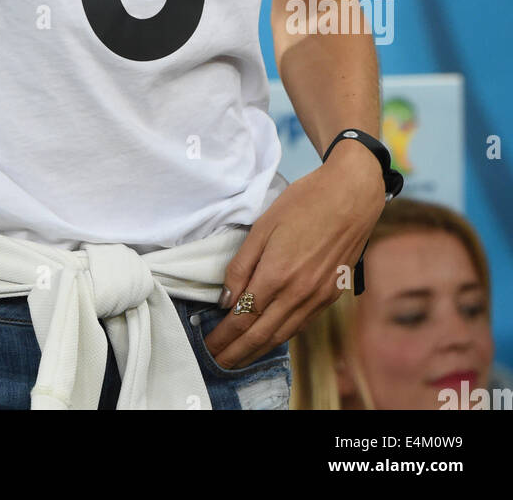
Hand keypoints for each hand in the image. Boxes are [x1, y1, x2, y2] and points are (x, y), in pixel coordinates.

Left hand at [202, 147, 385, 368]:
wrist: (351, 196)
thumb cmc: (304, 203)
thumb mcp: (263, 226)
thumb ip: (242, 265)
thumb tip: (226, 299)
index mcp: (277, 275)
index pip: (243, 318)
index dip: (224, 336)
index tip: (208, 346)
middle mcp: (298, 293)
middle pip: (260, 335)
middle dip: (236, 352)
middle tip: (216, 361)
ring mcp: (318, 298)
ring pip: (282, 335)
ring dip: (257, 350)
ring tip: (238, 358)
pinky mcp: (331, 295)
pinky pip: (301, 324)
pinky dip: (281, 336)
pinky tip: (269, 338)